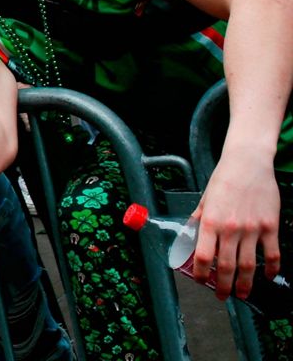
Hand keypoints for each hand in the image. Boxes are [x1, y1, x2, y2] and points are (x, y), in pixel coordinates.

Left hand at [190, 152, 280, 300]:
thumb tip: (189, 237)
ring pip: (249, 265)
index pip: (203, 256)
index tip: (201, 281)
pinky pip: (272, 253)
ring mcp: (253, 229)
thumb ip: (198, 220)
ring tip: (242, 294)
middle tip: (222, 296)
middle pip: (226, 266)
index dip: (201, 273)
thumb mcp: (204, 199)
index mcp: (210, 222)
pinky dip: (271, 268)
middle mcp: (231, 229)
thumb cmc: (223, 179)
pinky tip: (267, 276)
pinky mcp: (271, 227)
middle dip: (223, 285)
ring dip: (245, 283)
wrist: (248, 164)